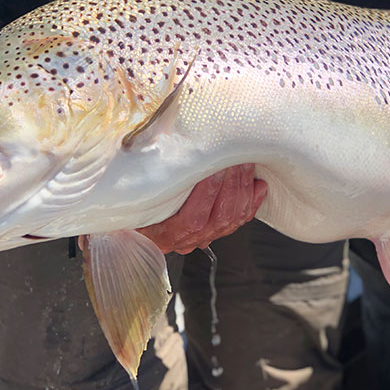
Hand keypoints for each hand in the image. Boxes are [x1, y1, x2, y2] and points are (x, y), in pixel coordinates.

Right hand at [137, 164, 267, 253]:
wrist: (133, 225)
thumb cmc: (131, 207)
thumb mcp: (131, 198)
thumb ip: (143, 182)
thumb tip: (151, 149)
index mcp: (164, 233)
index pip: (193, 220)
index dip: (207, 194)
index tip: (212, 168)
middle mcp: (186, 239)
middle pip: (218, 217)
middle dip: (231, 184)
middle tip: (235, 157)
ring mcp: (203, 237)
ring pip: (232, 218)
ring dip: (242, 189)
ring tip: (245, 163)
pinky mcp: (216, 231)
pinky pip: (240, 220)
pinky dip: (252, 202)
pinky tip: (258, 184)